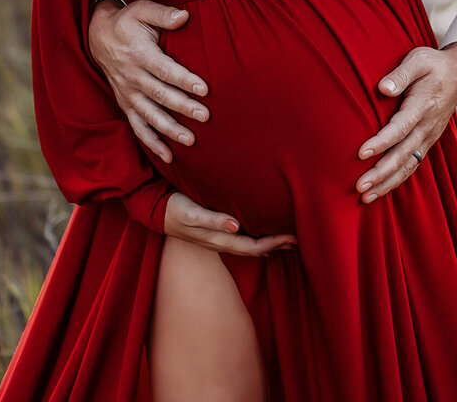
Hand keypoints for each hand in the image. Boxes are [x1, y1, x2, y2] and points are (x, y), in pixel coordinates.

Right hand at [88, 0, 205, 162]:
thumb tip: (185, 15)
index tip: (205, 89)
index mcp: (139, 54)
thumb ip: (163, 14)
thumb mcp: (141, 10)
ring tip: (191, 140)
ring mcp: (127, 93)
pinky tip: (169, 156)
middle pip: (160, 95)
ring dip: (170, 129)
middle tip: (205, 117)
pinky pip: (138, 127)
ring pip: (150, 115)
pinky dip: (151, 142)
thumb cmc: (127, 21)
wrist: (97, 35)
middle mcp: (132, 77)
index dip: (184, 80)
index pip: (164, 70)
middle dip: (183, 107)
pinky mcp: (125, 104)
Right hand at [163, 192, 296, 256]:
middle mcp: (222, 241)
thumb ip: (213, 220)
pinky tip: (263, 233)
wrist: (156, 210)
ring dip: (270, 243)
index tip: (293, 237)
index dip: (274, 244)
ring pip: (250, 245)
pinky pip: (242, 238)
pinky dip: (257, 237)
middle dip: (278, 245)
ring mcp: (218, 238)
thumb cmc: (175, 208)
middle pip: (256, 249)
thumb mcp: (192, 213)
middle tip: (300, 238)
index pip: (253, 246)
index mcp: (219, 238)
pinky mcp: (215, 230)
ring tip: (288, 238)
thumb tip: (236, 226)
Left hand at [355, 42, 456, 202]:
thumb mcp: (418, 60)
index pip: (400, 128)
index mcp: (423, 105)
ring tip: (365, 197)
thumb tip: (382, 88)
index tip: (361, 153)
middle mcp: (428, 126)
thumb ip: (400, 74)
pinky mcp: (428, 141)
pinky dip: (397, 180)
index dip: (381, 142)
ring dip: (387, 183)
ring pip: (408, 165)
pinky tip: (381, 190)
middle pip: (403, 155)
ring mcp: (429, 136)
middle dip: (381, 173)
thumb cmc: (433, 64)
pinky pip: (413, 165)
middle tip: (359, 187)